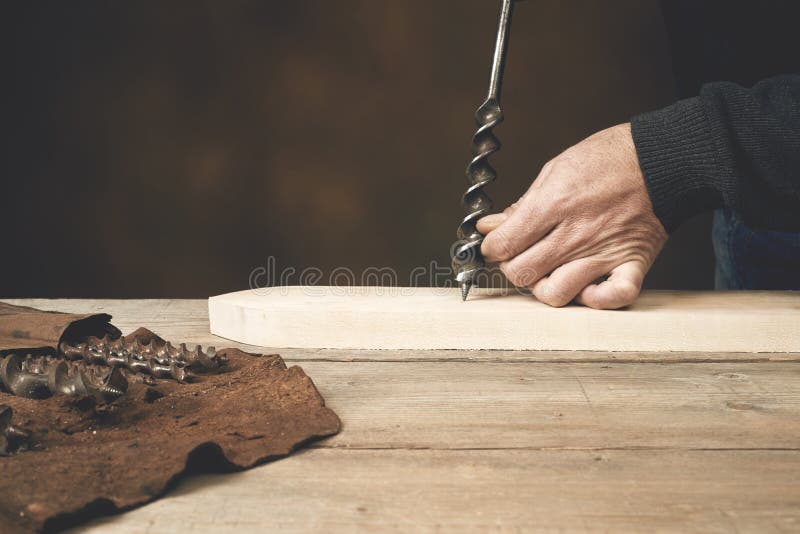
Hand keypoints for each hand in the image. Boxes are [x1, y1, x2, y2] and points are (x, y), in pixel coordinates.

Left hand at [477, 123, 667, 308]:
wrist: (663, 157)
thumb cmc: (612, 158)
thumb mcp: (556, 169)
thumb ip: (523, 203)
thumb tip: (492, 226)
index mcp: (554, 205)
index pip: (503, 245)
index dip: (492, 248)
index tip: (496, 244)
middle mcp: (575, 234)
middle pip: (522, 273)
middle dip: (512, 266)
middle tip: (519, 255)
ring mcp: (603, 253)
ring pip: (557, 293)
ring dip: (545, 287)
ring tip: (548, 272)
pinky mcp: (631, 263)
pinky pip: (613, 298)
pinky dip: (597, 299)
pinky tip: (588, 286)